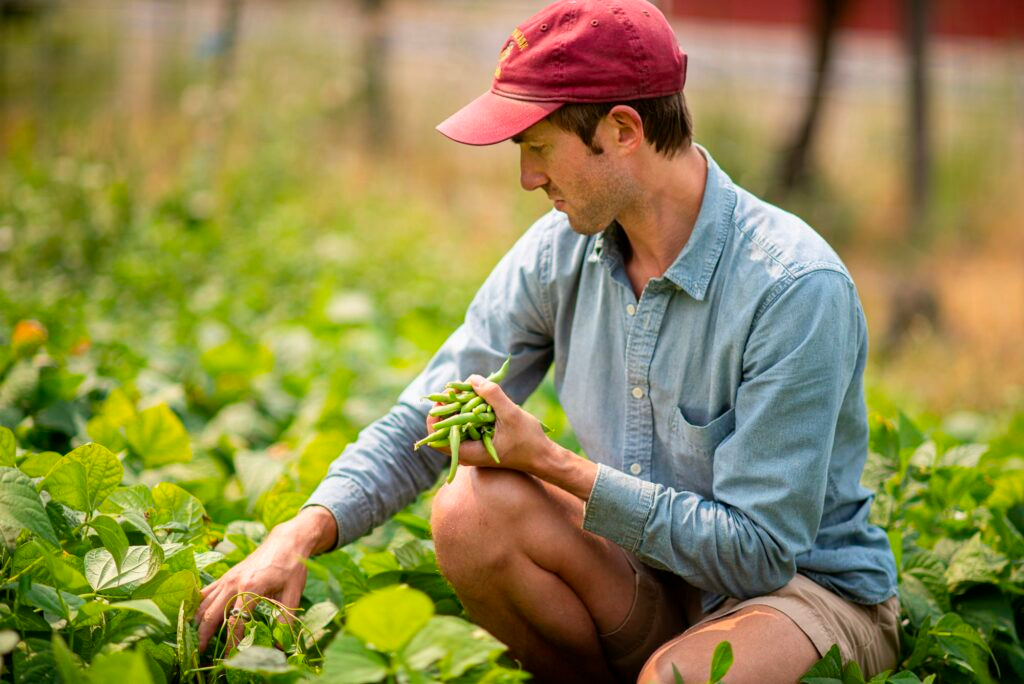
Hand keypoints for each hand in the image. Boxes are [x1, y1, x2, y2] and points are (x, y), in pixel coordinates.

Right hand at [195, 506, 336, 651]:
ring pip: (204, 604)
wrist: (286, 541)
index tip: (231, 657)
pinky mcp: (226, 576)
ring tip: (196, 640)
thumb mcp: (293, 593)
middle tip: (201, 653)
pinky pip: (205, 592)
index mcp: (251, 588)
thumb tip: (280, 644)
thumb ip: (285, 620)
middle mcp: (234, 583)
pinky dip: (197, 606)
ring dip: (197, 622)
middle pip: (211, 614)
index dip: (232, 641)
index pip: (236, 621)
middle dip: (204, 636)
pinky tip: (194, 618)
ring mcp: (227, 578)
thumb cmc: (292, 567)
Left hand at [425, 375, 550, 472]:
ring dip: (458, 407)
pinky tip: (478, 398)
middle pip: (443, 430)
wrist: (543, 458)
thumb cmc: (528, 441)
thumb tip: (472, 378)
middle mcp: (466, 453)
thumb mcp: (511, 415)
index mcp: (468, 453)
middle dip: (448, 407)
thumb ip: (492, 395)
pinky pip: (467, 426)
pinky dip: (468, 412)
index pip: (436, 438)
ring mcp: (473, 449)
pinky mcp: (481, 443)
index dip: (436, 415)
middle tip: (456, 388)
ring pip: (455, 426)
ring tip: (467, 390)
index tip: (447, 395)